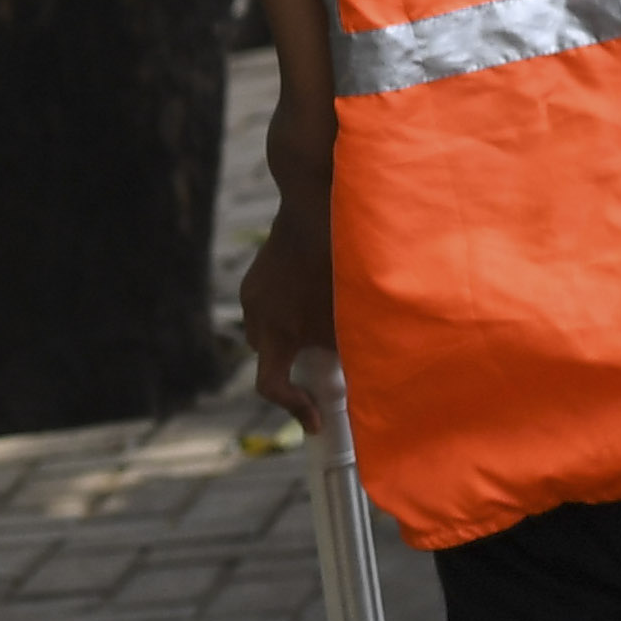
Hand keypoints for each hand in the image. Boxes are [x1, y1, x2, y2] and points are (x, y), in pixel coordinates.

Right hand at [240, 218, 337, 426]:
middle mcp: (256, 312)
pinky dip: (293, 312)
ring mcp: (254, 289)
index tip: (316, 420)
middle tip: (332, 368)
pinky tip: (321, 294)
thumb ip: (350, 349)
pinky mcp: (260, 272)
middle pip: (270, 359)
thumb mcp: (352, 313)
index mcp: (277, 328)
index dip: (294, 408)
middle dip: (296, 368)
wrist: (317, 200)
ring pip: (271, 332)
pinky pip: (272, 307)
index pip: (270, 386)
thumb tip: (366, 379)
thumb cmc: (341, 257)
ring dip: (296, 337)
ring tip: (329, 324)